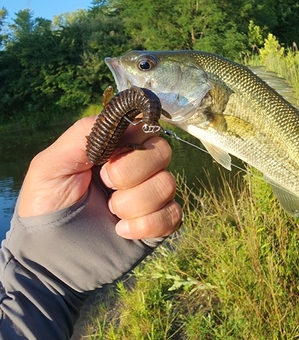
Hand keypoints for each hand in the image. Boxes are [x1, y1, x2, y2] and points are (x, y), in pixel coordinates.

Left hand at [17, 116, 181, 239]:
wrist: (50, 257)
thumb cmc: (46, 206)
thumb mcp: (51, 164)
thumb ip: (82, 135)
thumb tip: (121, 120)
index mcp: (115, 149)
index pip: (144, 127)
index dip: (133, 140)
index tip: (107, 160)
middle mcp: (138, 168)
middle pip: (163, 151)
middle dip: (132, 172)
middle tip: (106, 187)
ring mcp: (150, 196)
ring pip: (167, 184)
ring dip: (135, 202)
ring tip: (111, 213)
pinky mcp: (159, 224)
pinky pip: (173, 215)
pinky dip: (147, 224)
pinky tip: (122, 231)